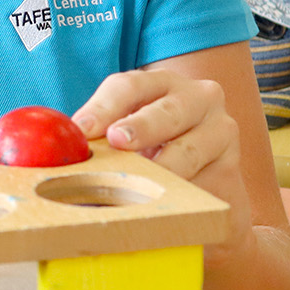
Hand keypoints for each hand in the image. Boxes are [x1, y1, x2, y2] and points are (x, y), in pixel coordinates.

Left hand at [71, 69, 246, 249]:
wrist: (208, 198)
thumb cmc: (156, 160)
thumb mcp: (128, 143)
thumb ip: (98, 140)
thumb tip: (58, 151)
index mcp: (161, 85)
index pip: (129, 86)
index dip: (103, 106)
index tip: (82, 129)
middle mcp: (197, 98)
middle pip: (165, 110)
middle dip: (140, 126)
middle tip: (118, 141)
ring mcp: (221, 130)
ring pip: (188, 149)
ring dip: (161, 168)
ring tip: (141, 181)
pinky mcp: (232, 169)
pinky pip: (203, 183)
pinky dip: (181, 195)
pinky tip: (167, 205)